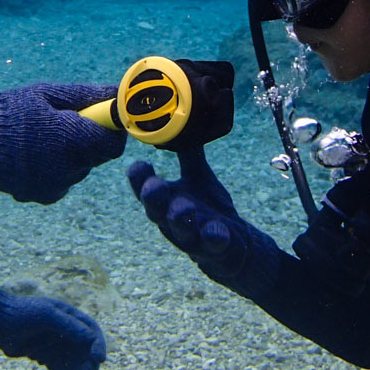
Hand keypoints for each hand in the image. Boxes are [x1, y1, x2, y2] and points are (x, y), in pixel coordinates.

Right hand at [0, 83, 125, 203]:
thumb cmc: (8, 115)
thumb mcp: (45, 94)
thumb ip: (85, 95)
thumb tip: (116, 93)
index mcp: (72, 139)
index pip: (114, 143)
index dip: (111, 128)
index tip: (100, 116)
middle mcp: (70, 167)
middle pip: (98, 154)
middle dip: (89, 138)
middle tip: (65, 123)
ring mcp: (59, 184)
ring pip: (81, 166)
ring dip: (72, 152)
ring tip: (42, 138)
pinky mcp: (47, 195)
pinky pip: (64, 177)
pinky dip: (57, 166)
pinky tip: (34, 155)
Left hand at [0, 286, 105, 369]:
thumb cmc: (21, 313)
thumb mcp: (45, 316)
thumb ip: (68, 325)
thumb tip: (90, 337)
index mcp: (69, 316)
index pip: (91, 331)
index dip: (98, 345)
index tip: (98, 360)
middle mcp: (65, 330)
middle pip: (84, 350)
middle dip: (87, 365)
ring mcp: (55, 344)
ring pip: (72, 362)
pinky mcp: (45, 355)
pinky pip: (58, 369)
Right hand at [127, 147, 283, 300]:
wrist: (232, 244)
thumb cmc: (207, 208)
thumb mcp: (197, 178)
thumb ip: (188, 155)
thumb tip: (182, 121)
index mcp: (166, 201)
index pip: (144, 189)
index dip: (138, 179)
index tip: (138, 164)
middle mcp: (172, 220)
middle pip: (156, 212)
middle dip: (154, 198)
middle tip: (155, 184)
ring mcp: (192, 237)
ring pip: (181, 230)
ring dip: (181, 218)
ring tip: (184, 207)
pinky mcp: (215, 248)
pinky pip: (213, 244)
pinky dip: (214, 238)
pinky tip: (218, 231)